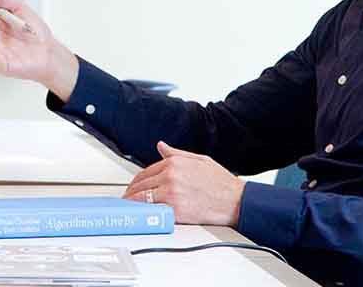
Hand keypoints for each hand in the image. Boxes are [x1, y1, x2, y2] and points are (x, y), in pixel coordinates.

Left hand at [122, 141, 244, 226]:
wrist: (236, 201)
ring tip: (128, 207)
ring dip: (132, 203)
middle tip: (126, 198)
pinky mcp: (175, 210)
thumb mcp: (199, 160)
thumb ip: (176, 153)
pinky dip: (143, 213)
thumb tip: (161, 146)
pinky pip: (153, 211)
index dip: (136, 181)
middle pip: (141, 184)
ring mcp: (171, 193)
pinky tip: (139, 215)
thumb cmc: (221, 183)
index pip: (146, 171)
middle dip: (131, 192)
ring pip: (142, 198)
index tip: (133, 187)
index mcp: (174, 163)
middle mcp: (170, 176)